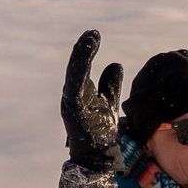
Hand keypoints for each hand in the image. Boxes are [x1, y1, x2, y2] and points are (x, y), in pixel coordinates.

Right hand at [60, 30, 124, 173]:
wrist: (95, 153)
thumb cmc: (99, 127)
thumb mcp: (108, 100)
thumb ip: (110, 83)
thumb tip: (115, 63)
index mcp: (80, 89)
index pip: (83, 64)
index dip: (87, 49)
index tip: (94, 33)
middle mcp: (73, 93)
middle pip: (76, 66)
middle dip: (83, 49)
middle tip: (92, 33)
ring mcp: (71, 102)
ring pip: (73, 75)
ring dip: (80, 58)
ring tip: (88, 42)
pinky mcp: (73, 111)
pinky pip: (74, 91)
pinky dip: (77, 76)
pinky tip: (82, 64)